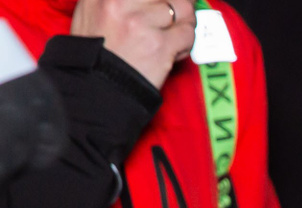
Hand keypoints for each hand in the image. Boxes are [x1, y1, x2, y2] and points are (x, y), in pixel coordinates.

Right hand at [71, 0, 193, 91]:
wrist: (97, 85)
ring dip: (186, 22)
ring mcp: (141, 22)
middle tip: (178, 12)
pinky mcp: (159, 45)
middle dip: (179, 2)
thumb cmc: (98, 48)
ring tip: (174, 33)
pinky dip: (185, 43)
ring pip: (184, 9)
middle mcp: (120, 1)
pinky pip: (188, 34)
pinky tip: (172, 50)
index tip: (166, 2)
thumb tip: (156, 0)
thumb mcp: (93, 9)